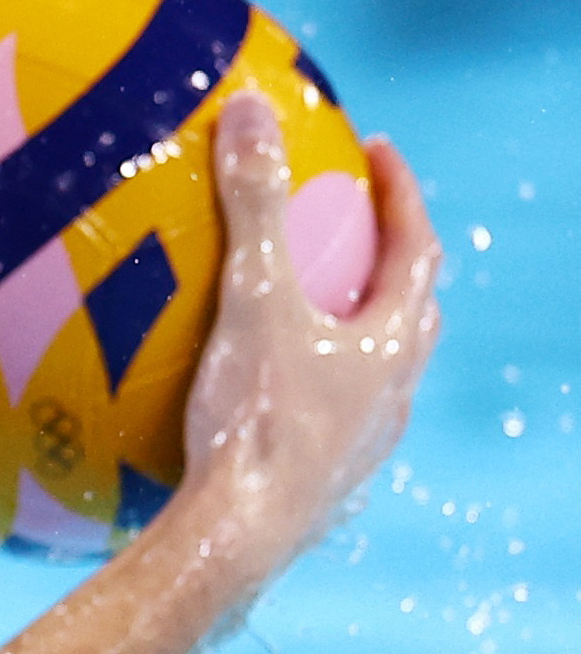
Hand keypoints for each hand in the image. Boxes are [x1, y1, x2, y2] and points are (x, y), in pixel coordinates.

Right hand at [180, 93, 441, 566]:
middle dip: (388, 264)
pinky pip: (311, 423)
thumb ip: (252, 207)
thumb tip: (248, 112)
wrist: (238, 541)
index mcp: (389, 344)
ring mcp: (355, 448)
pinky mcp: (313, 487)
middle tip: (356, 229)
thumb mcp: (253, 299)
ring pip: (369, 376)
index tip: (376, 154)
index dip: (401, 195)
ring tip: (302, 312)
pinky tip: (236, 396)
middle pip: (409, 314)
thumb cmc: (256, 422)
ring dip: (346, 336)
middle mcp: (388, 397)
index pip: (417, 249)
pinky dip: (290, 393)